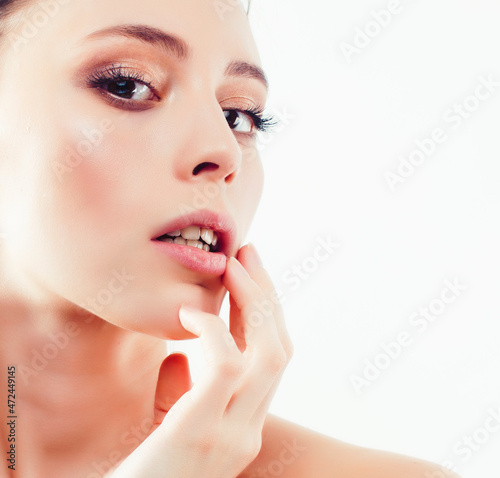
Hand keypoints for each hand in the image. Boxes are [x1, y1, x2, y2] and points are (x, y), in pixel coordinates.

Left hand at [109, 243, 293, 477]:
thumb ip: (182, 391)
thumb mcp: (169, 426)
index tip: (249, 276)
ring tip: (232, 265)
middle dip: (267, 294)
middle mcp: (248, 430)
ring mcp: (230, 434)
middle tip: (248, 251)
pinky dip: (214, 329)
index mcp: (245, 425)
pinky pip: (225, 366)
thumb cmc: (142, 471)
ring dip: (252, 301)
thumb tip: (179, 352)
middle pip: (279, 348)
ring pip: (267, 353)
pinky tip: (190, 312)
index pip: (272, 359)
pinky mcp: (198, 432)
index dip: (265, 312)